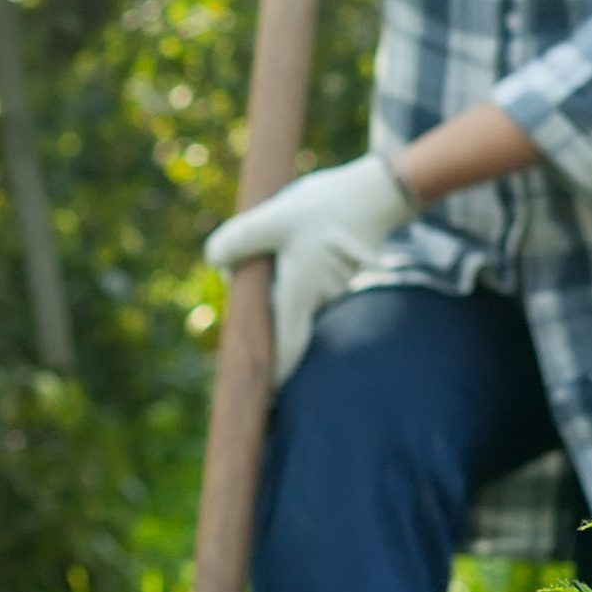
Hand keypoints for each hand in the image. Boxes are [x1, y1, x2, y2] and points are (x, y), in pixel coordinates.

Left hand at [201, 150, 416, 379]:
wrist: (376, 192)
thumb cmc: (325, 208)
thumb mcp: (272, 219)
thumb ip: (238, 240)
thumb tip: (215, 261)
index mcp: (300, 294)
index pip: (286, 349)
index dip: (274, 377)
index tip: (264, 400)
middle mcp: (319, 299)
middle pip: (284, 322)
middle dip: (264, 317)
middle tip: (243, 297)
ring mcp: (333, 288)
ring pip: (296, 298)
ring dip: (278, 286)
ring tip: (273, 256)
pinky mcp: (340, 273)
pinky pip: (311, 284)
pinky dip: (296, 274)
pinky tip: (297, 242)